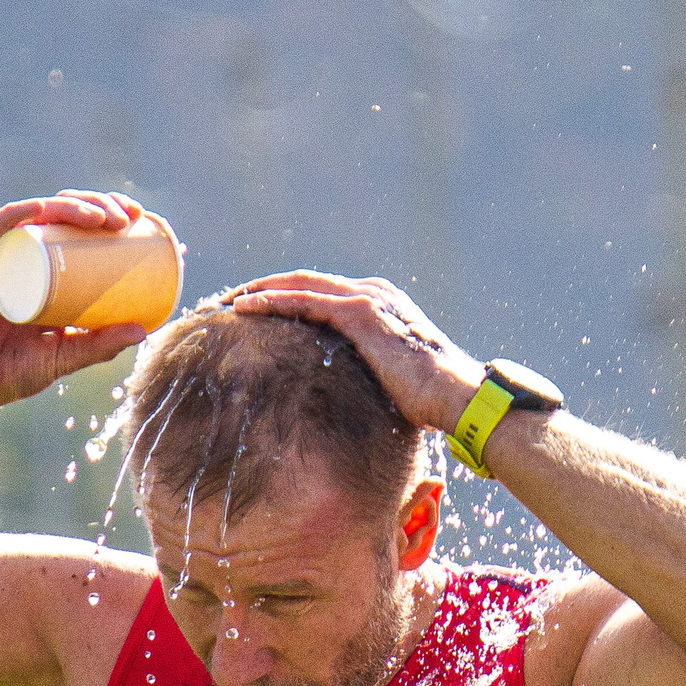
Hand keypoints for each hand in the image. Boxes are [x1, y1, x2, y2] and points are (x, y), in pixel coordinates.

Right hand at [0, 191, 156, 420]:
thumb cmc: (12, 370)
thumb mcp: (65, 356)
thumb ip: (100, 346)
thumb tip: (144, 330)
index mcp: (44, 268)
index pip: (77, 227)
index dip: (107, 212)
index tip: (138, 217)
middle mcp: (22, 255)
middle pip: (61, 214)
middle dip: (96, 203)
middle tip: (125, 218)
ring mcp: (0, 257)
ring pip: (35, 215)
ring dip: (69, 205)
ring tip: (100, 217)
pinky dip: (18, 214)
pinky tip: (44, 209)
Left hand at [227, 272, 486, 433]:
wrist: (460, 398)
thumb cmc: (433, 403)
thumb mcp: (392, 383)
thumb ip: (368, 377)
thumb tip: (346, 402)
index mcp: (382, 305)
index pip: (322, 294)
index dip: (286, 298)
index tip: (255, 312)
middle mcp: (374, 293)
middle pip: (305, 282)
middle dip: (265, 288)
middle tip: (229, 301)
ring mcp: (368, 299)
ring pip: (298, 284)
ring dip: (258, 291)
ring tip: (225, 302)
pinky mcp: (361, 314)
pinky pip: (303, 300)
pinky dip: (270, 301)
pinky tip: (242, 308)